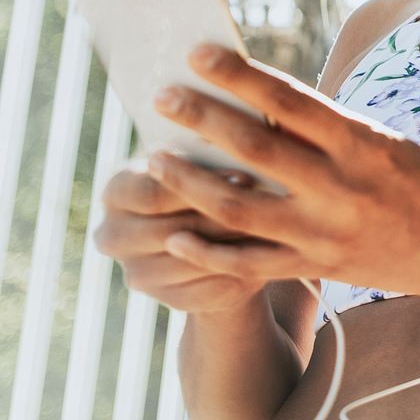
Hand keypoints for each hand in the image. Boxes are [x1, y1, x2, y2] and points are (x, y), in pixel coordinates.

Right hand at [94, 160, 270, 313]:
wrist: (210, 222)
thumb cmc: (209, 170)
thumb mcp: (204, 155)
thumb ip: (209, 155)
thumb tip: (242, 158)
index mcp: (116, 189)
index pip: (151, 194)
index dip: (200, 187)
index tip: (245, 178)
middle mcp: (112, 234)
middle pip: (170, 232)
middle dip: (222, 219)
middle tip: (267, 210)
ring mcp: (135, 272)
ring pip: (191, 265)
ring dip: (232, 250)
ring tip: (273, 233)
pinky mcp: (165, 299)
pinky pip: (204, 292)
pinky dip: (235, 276)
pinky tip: (265, 260)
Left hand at [144, 44, 419, 299]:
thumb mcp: (382, 141)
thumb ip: (326, 128)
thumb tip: (262, 104)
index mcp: (360, 142)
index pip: (288, 99)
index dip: (239, 75)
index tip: (198, 53)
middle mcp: (339, 185)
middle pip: (254, 147)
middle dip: (201, 119)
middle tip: (161, 98)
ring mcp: (324, 231)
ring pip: (240, 207)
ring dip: (190, 182)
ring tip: (153, 161)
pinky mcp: (316, 267)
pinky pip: (251, 263)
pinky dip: (209, 250)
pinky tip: (176, 234)